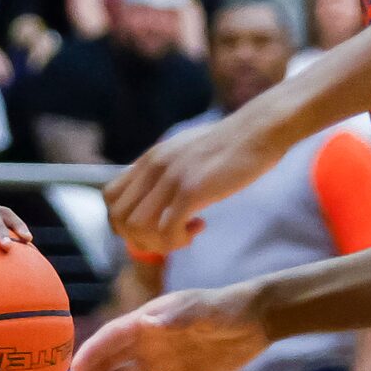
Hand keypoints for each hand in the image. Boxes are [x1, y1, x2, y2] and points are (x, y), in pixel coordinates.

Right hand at [54, 285, 268, 370]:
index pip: (110, 340)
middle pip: (105, 366)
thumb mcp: (203, 309)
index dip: (91, 353)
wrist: (253, 322)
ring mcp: (157, 365)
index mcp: (145, 323)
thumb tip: (148, 323)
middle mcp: (144, 345)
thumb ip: (177, 317)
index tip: (73, 370)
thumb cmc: (224, 308)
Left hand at [101, 106, 283, 255]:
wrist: (260, 130)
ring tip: (185, 233)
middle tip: (168, 236)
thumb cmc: (230, 145)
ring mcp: (171, 178)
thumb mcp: (185, 152)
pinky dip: (177, 240)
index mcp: (149, 159)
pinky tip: (198, 228)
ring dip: (158, 241)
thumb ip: (165, 170)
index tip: (152, 223)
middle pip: (119, 218)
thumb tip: (157, 195)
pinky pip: (166, 230)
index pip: (110, 197)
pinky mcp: (192, 189)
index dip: (125, 220)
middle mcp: (153, 167)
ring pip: (136, 227)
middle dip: (139, 237)